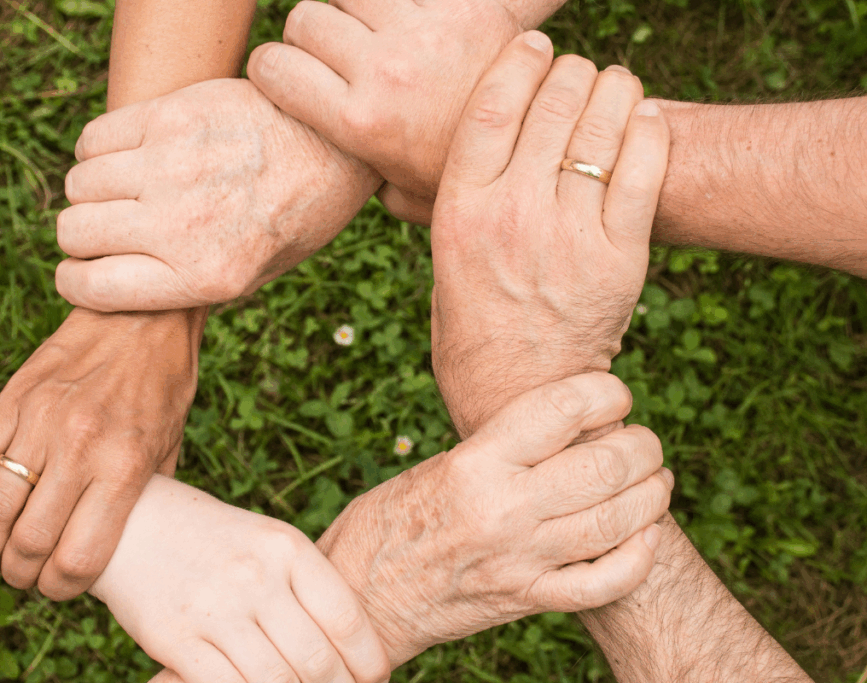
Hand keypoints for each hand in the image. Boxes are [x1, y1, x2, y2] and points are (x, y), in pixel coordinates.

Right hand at [0, 307, 203, 599]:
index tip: (59, 588)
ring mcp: (41, 421)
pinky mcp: (12, 400)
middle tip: (22, 576)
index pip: (79, 557)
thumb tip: (124, 547)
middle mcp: (80, 447)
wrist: (142, 316)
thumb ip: (145, 498)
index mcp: (125, 466)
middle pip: (29, 542)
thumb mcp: (170, 447)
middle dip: (20, 575)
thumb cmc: (163, 386)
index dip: (62, 588)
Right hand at [54, 78, 380, 311]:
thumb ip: (189, 287)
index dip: (76, 282)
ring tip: (124, 191)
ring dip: (91, 192)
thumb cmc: (296, 217)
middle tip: (109, 230)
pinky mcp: (171, 116)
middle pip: (74, 232)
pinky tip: (128, 157)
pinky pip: (94, 139)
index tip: (82, 273)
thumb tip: (120, 292)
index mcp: (205, 276)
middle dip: (82, 238)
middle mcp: (183, 224)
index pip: (91, 287)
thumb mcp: (256, 276)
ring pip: (79, 184)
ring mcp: (173, 166)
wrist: (335, 145)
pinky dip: (97, 151)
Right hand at [90, 476, 390, 682]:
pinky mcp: (175, 640)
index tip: (374, 679)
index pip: (346, 618)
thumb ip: (306, 587)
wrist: (132, 525)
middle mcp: (254, 576)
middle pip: (317, 660)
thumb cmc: (216, 541)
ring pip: (276, 682)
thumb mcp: (268, 543)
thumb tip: (354, 649)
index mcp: (286, 547)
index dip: (369, 661)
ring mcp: (214, 609)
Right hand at [246, 0, 565, 222]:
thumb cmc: (466, 180)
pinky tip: (410, 22)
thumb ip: (364, 177)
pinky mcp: (460, 6)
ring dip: (352, 9)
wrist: (543, 151)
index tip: (287, 76)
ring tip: (374, 35)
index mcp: (359, 121)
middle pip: (305, 19)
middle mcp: (382, 71)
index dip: (272, 67)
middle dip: (312, 36)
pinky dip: (396, 4)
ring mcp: (420, 33)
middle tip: (337, 57)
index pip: (272, 66)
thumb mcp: (406, 193)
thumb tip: (340, 174)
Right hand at [316, 373, 672, 666]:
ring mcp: (520, 560)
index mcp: (475, 463)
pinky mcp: (527, 600)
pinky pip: (604, 582)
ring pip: (618, 521)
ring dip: (652, 495)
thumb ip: (501, 449)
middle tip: (643, 442)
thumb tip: (567, 427)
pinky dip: (639, 558)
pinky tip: (645, 536)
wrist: (361, 596)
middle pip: (605, 465)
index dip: (606, 392)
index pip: (562, 409)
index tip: (614, 394)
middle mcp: (503, 509)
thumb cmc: (390, 521)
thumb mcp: (438, 466)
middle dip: (642, 446)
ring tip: (655, 480)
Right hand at [429, 34, 669, 435]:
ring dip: (614, 90)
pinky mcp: (619, 258)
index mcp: (460, 211)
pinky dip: (649, 131)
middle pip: (552, 105)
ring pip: (601, 128)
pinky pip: (644, 170)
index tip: (534, 45)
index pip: (491, 107)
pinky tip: (644, 119)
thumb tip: (444, 152)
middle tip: (579, 71)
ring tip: (615, 85)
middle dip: (571, 72)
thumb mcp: (442, 260)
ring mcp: (569, 236)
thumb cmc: (472, 328)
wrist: (519, 396)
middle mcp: (512, 215)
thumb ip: (448, 203)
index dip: (518, 62)